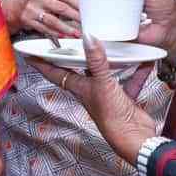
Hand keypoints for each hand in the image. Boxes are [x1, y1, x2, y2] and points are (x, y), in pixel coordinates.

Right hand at [4, 0, 79, 38]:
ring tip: (75, 33)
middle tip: (85, 23)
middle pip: (61, 8)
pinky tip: (63, 36)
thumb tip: (81, 4)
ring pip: (53, 20)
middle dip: (75, 17)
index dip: (78, 4)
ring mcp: (32, 10)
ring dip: (66, 28)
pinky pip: (44, 28)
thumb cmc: (35, 2)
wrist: (14, 9)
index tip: (87, 11)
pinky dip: (55, 33)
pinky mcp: (28, 20)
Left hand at [31, 34, 157, 163]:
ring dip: (110, 61)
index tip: (31, 53)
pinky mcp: (124, 99)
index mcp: (80, 89)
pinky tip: (144, 62)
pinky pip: (130, 80)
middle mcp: (91, 91)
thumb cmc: (112, 117)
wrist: (135, 139)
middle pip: (78, 70)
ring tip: (111, 45)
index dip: (43, 63)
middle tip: (68, 41)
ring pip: (106, 73)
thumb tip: (88, 37)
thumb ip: (97, 61)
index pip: (55, 73)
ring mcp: (107, 95)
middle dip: (73, 56)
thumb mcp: (103, 84)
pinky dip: (137, 71)